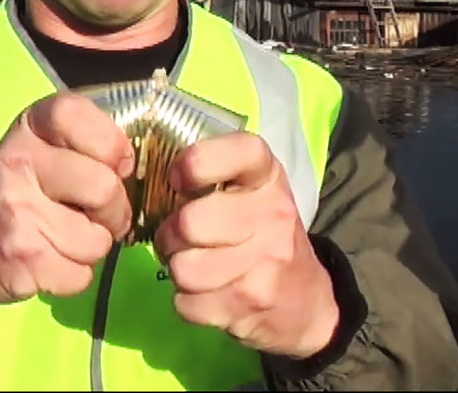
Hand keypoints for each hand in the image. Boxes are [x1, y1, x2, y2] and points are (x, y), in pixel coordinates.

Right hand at [0, 94, 133, 318]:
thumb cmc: (14, 196)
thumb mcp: (40, 153)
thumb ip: (86, 148)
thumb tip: (136, 170)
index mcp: (30, 127)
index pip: (80, 115)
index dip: (112, 145)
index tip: (111, 165)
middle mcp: (19, 161)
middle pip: (106, 187)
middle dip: (114, 212)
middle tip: (97, 217)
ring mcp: (18, 212)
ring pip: (98, 239)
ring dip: (92, 248)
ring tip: (63, 239)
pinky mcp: (23, 259)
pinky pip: (82, 275)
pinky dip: (74, 276)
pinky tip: (49, 262)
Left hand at [154, 132, 338, 358]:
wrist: (304, 300)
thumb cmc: (262, 236)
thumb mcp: (251, 194)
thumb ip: (211, 178)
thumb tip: (152, 183)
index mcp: (268, 178)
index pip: (237, 152)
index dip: (197, 162)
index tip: (179, 179)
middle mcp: (273, 215)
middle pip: (190, 222)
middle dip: (171, 235)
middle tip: (181, 239)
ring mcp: (266, 263)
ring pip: (183, 268)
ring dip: (179, 271)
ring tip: (196, 267)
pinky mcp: (250, 304)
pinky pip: (186, 304)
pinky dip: (187, 304)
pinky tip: (208, 295)